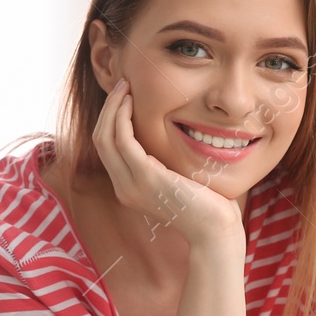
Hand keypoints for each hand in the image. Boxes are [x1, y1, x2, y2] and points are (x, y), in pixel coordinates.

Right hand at [93, 77, 243, 247]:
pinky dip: (122, 117)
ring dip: (113, 108)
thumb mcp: (178, 179)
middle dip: (109, 108)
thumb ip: (165, 161)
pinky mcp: (146, 178)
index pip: (107, 148)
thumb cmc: (207, 205)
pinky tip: (133, 102)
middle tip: (123, 83)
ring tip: (126, 86)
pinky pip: (123, 141)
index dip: (110, 119)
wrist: (216, 231)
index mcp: (129, 188)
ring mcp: (131, 185)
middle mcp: (124, 188)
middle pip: (100, 139)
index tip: (124, 96)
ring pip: (105, 137)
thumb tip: (169, 135)